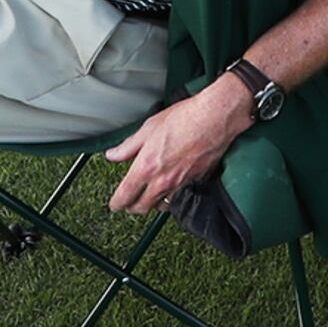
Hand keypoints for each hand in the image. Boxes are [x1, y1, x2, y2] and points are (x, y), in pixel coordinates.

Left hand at [104, 76, 254, 214]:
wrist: (214, 118)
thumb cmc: (184, 118)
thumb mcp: (148, 128)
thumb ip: (128, 146)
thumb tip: (113, 155)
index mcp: (146, 167)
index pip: (125, 196)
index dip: (117, 203)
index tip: (115, 204)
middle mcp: (163, 180)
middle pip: (142, 208)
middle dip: (132, 207)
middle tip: (129, 203)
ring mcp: (181, 183)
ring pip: (162, 205)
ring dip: (153, 203)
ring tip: (149, 196)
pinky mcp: (197, 180)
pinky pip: (180, 194)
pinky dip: (172, 194)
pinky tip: (171, 184)